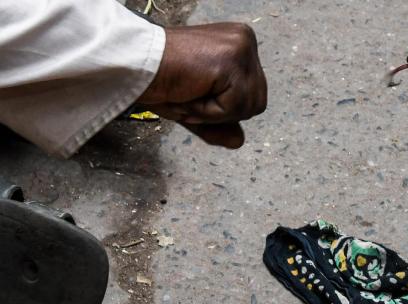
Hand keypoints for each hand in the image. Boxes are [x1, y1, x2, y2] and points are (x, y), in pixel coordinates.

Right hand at [137, 23, 267, 147]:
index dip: (222, 107)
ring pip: (249, 107)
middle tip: (190, 93)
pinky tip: (189, 90)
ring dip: (213, 112)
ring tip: (189, 91)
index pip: (252, 95)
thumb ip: (218, 123)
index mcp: (239, 44)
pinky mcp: (232, 59)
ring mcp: (241, 47)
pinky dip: (208, 111)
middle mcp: (244, 39)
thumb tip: (239, 142)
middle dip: (222, 111)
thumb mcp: (195, 107)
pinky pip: (234, 107)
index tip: (194, 90)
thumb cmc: (158, 80)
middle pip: (257, 103)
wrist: (132, 67)